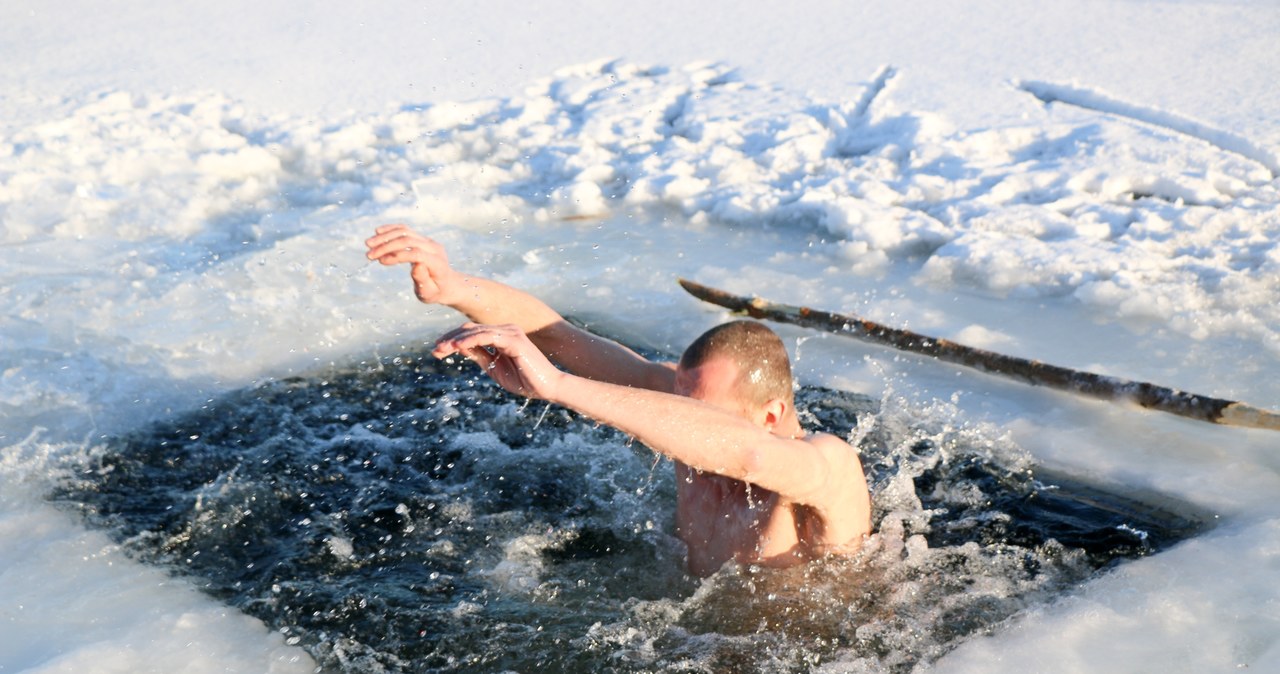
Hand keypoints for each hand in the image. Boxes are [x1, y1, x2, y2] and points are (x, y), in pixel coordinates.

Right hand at [365, 224, 460, 304]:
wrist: (446, 284)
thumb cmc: (436, 291)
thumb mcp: (429, 292)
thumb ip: (423, 280)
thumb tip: (416, 265)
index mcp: (437, 263)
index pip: (416, 253)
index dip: (397, 255)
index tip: (381, 261)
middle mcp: (434, 248)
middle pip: (409, 240)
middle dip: (387, 246)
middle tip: (369, 254)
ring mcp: (428, 241)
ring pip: (406, 232)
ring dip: (386, 236)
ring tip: (368, 243)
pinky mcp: (422, 239)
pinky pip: (406, 230)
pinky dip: (391, 230)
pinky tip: (378, 232)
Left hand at [432, 323, 565, 400]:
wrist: (547, 388)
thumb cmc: (524, 380)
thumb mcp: (494, 368)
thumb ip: (479, 356)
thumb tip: (459, 347)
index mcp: (502, 336)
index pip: (471, 332)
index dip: (452, 340)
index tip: (437, 351)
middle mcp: (506, 330)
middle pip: (470, 328)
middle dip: (450, 339)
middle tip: (435, 350)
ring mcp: (511, 332)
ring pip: (476, 331)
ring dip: (456, 340)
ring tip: (442, 349)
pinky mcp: (514, 339)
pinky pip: (487, 336)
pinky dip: (470, 340)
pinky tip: (457, 347)